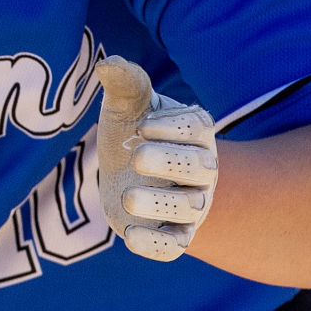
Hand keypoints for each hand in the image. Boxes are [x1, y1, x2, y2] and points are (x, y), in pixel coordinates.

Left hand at [95, 55, 217, 261]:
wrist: (126, 174)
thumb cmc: (131, 132)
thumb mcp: (126, 105)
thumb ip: (124, 83)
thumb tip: (108, 63)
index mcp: (195, 132)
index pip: (198, 128)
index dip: (173, 128)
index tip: (141, 125)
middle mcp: (202, 170)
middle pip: (200, 168)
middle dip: (170, 163)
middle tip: (136, 156)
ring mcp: (191, 205)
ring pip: (187, 208)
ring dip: (158, 203)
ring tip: (126, 197)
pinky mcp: (173, 235)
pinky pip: (173, 247)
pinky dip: (154, 244)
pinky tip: (128, 235)